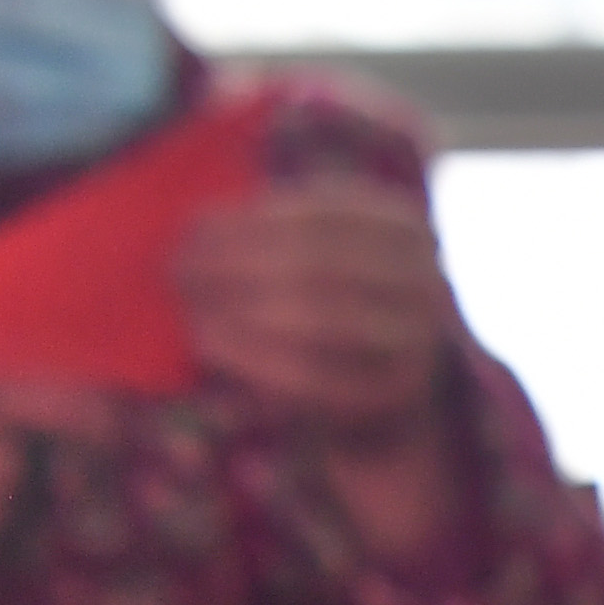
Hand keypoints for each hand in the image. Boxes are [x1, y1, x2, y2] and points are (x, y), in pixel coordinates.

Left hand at [179, 178, 466, 559]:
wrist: (391, 383)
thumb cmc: (336, 301)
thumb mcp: (324, 252)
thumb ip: (279, 233)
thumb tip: (197, 224)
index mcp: (406, 228)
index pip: (323, 213)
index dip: (253, 219)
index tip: (192, 226)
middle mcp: (426, 279)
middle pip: (318, 264)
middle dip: (237, 263)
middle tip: (177, 268)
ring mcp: (418, 339)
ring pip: (319, 317)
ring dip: (241, 308)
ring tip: (189, 304)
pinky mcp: (394, 391)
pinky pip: (316, 375)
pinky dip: (253, 357)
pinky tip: (209, 344)